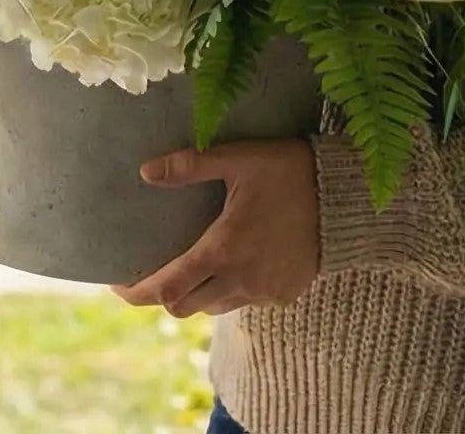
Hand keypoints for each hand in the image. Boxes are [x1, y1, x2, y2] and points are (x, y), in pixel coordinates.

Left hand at [110, 138, 320, 317]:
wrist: (346, 197)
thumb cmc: (288, 171)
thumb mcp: (238, 159)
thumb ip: (190, 166)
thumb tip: (146, 172)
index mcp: (223, 249)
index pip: (168, 289)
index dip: (138, 292)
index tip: (118, 286)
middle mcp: (241, 279)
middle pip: (185, 306)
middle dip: (163, 294)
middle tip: (150, 273)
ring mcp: (264, 291)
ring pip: (214, 307)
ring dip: (196, 294)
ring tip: (190, 266)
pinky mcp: (283, 294)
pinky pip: (244, 301)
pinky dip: (228, 290)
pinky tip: (231, 263)